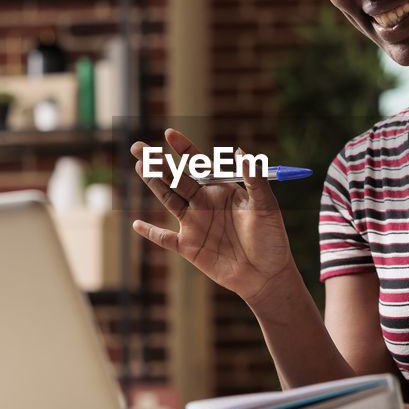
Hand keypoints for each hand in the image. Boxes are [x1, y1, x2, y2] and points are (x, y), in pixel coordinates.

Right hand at [131, 128, 297, 308]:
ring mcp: (195, 225)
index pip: (199, 164)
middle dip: (157, 163)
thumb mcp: (267, 206)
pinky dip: (151, 233)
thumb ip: (255, 179)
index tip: (169, 134)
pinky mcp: (190, 248)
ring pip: (168, 200)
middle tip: (138, 148)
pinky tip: (136, 223)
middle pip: (176, 179)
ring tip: (138, 166)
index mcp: (222, 190)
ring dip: (153, 184)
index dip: (184, 148)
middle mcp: (205, 204)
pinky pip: (165, 239)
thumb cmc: (272, 238)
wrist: (268, 274)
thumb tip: (241, 152)